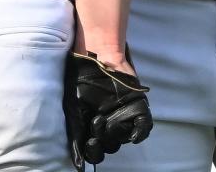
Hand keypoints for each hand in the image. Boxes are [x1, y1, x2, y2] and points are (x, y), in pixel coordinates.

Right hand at [63, 52, 151, 168]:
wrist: (96, 55)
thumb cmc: (80, 78)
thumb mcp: (73, 105)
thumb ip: (75, 131)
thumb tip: (77, 161)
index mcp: (91, 124)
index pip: (95, 149)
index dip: (93, 150)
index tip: (90, 142)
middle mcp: (108, 123)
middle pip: (109, 146)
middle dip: (102, 140)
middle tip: (95, 123)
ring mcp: (123, 115)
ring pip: (123, 138)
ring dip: (115, 134)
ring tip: (102, 118)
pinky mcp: (137, 108)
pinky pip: (143, 127)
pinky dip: (139, 132)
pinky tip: (133, 134)